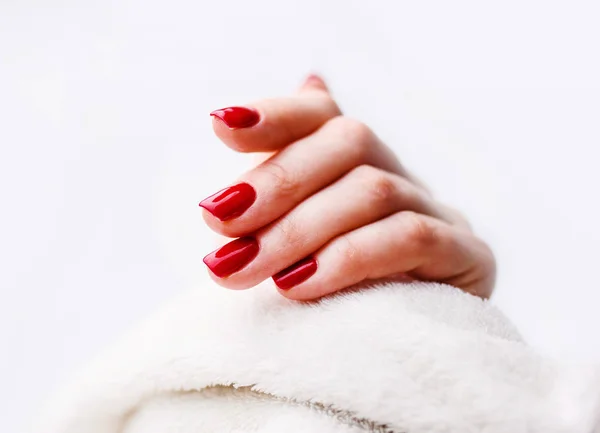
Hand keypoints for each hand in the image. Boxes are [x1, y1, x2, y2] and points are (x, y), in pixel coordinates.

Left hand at [199, 75, 495, 299]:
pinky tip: (299, 287)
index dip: (276, 114)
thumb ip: (269, 188)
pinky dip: (348, 257)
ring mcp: (439, 212)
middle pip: (350, 141)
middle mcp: (401, 177)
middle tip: (219, 223)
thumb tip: (232, 117)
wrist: (403, 365)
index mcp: (360, 169)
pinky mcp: (467, 257)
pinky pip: (411, 239)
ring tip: (243, 267)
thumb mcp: (289, 245)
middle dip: (277, 183)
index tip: (220, 126)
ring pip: (373, 190)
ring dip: (298, 230)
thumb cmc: (330, 296)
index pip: (325, 115)